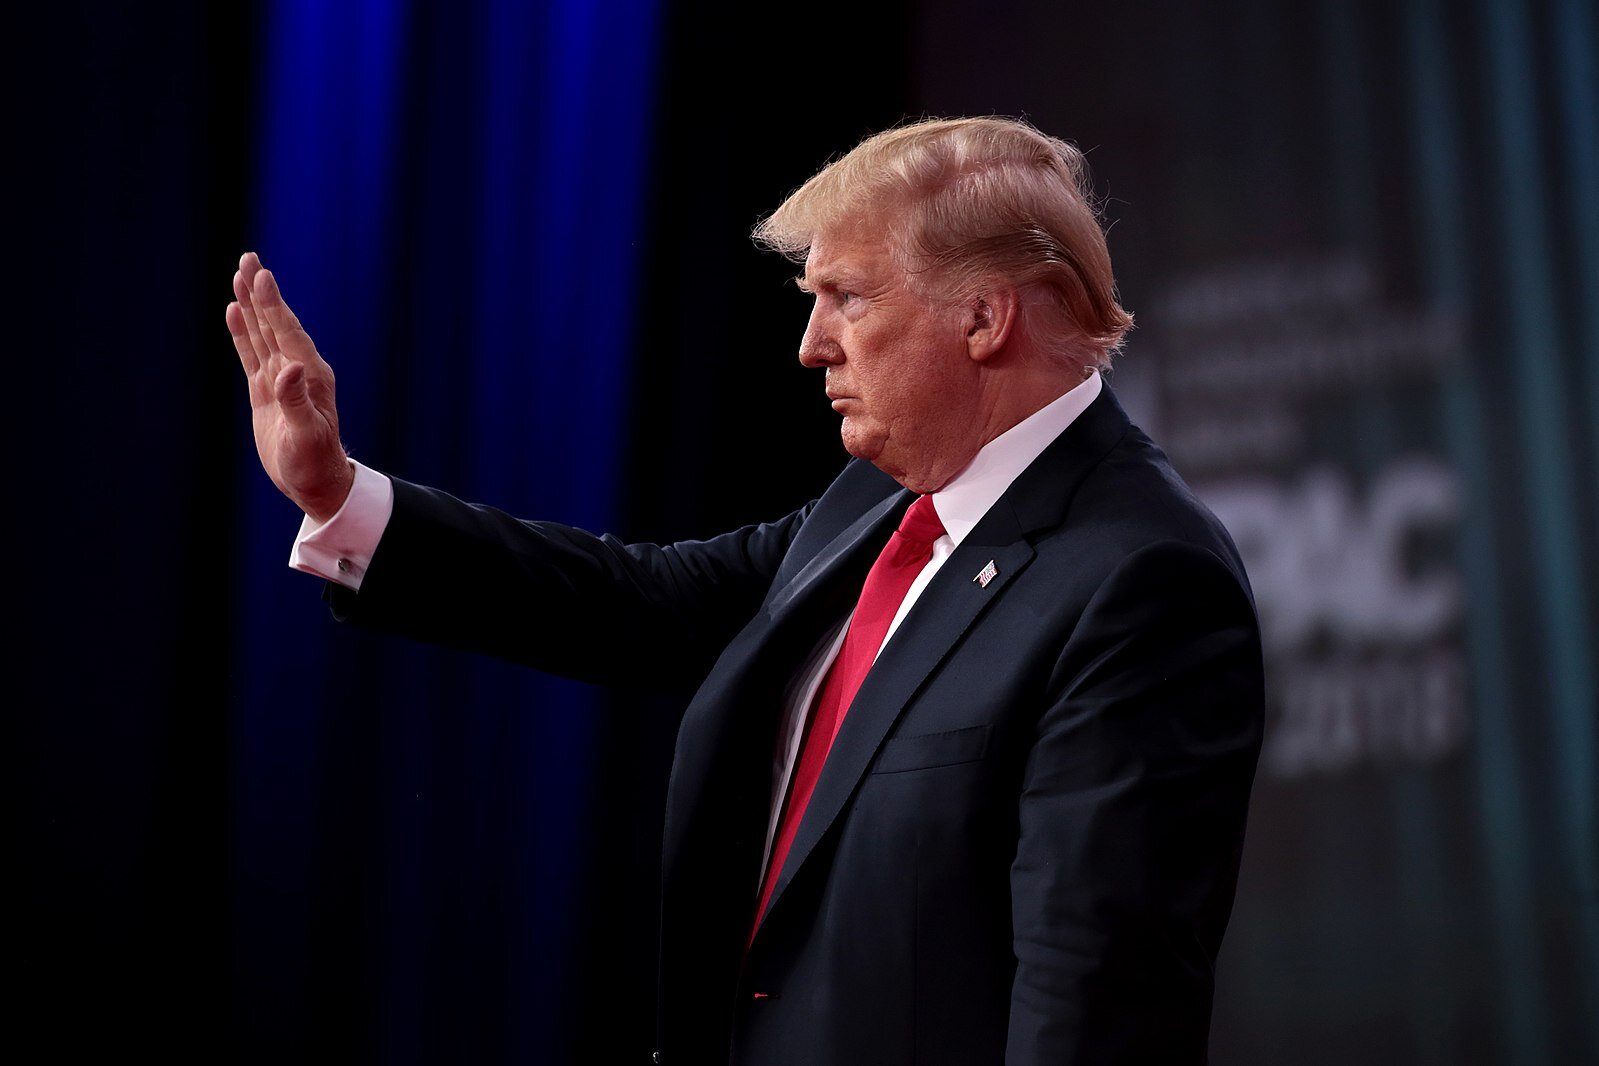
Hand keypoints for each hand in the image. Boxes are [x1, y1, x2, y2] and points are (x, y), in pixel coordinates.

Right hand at [226, 252, 354, 521]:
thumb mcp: (306, 435)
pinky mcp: (267, 392)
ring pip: (262, 334)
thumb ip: (296, 401)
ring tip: (241, 275)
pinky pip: (252, 354)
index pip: (287, 331)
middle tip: (248, 258)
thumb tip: (288, 368)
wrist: (316, 483)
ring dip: (252, 306)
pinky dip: (243, 333)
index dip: (273, 304)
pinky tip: (235, 312)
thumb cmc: (315, 462)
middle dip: (261, 292)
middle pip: (274, 323)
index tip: (261, 275)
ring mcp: (281, 379)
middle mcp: (297, 370)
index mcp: (309, 375)